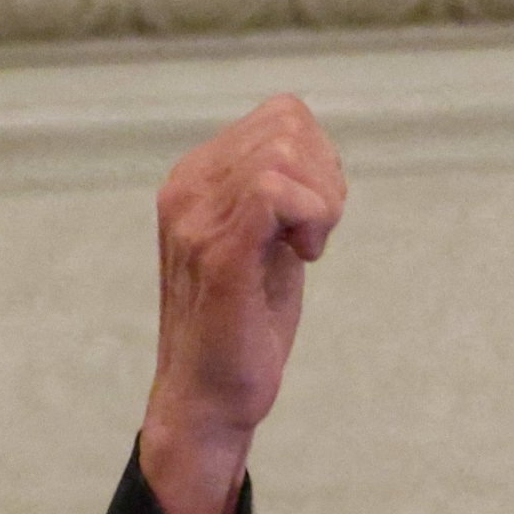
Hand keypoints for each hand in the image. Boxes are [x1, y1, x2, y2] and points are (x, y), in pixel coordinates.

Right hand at [140, 95, 346, 513]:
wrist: (208, 398)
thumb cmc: (244, 326)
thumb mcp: (266, 243)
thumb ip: (279, 195)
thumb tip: (317, 152)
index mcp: (196, 178)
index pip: (283, 115)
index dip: (322, 160)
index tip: (316, 218)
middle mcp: (187, 187)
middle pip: (288, 123)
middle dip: (327, 177)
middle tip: (315, 236)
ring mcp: (196, 217)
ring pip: (284, 150)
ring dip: (322, 201)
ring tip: (306, 248)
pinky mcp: (217, 252)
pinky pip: (274, 191)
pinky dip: (313, 218)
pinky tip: (305, 257)